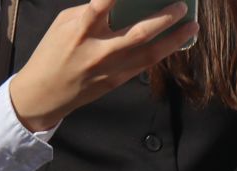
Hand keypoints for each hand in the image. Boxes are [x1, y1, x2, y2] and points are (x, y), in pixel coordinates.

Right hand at [7, 0, 198, 132]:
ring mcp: (110, 69)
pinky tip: (174, 42)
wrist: (43, 95)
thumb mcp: (63, 24)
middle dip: (165, 18)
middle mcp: (98, 50)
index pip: (103, 4)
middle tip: (182, 6)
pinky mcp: (115, 82)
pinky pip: (144, 65)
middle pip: (139, 32)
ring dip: (174, 40)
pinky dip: (161, 52)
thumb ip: (91, 11)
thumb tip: (121, 3)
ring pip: (150, 54)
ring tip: (192, 27)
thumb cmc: (52, 53)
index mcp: (81, 30)